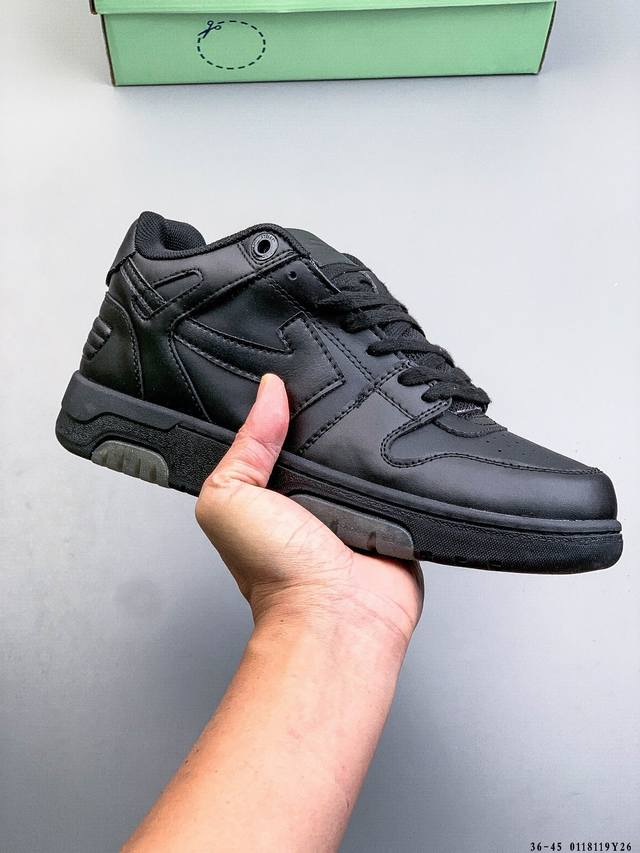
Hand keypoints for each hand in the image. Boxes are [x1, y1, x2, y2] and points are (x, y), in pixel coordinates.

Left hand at [195, 374, 422, 644]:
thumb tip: (268, 393)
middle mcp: (317, 494)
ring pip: (371, 450)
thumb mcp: (230, 498)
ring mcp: (359, 503)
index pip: (283, 428)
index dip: (288, 400)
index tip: (298, 365)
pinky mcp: (398, 514)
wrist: (336, 615)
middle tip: (343, 379)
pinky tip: (405, 443)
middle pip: (331, 433)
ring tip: (376, 407)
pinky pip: (407, 477)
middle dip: (337, 409)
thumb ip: (245, 445)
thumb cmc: (276, 573)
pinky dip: (408, 463)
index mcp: (276, 487)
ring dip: (375, 434)